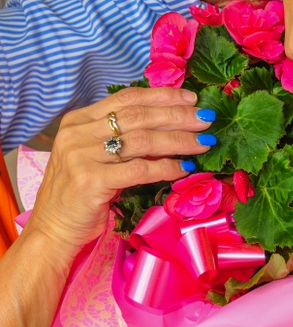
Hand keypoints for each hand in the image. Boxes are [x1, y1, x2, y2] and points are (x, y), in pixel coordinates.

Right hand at [28, 87, 215, 252]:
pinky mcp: (90, 182)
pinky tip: (184, 168)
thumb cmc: (82, 192)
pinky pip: (139, 170)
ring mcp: (81, 156)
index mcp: (79, 120)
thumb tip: (173, 125)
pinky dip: (166, 167)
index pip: (127, 98)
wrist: (53, 230)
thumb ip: (126, 138)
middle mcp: (77, 133)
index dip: (162, 96)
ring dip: (179, 140)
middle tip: (206, 120)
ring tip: (203, 143)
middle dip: (178, 116)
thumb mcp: (100, 156)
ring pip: (142, 140)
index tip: (191, 99)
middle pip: (138, 116)